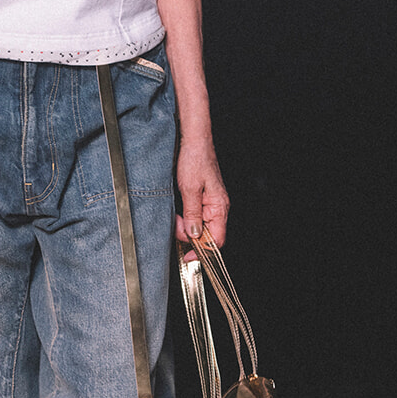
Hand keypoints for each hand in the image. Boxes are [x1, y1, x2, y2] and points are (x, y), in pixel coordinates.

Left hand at [175, 137, 228, 260]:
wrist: (194, 140)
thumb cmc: (196, 159)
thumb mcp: (190, 189)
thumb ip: (192, 214)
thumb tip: (194, 235)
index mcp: (219, 207)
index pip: (217, 240)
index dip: (203, 251)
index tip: (189, 256)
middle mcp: (218, 207)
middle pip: (206, 234)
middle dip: (189, 235)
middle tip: (177, 226)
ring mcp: (210, 203)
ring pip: (198, 225)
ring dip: (186, 225)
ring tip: (176, 215)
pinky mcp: (202, 198)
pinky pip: (195, 214)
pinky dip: (185, 216)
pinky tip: (178, 210)